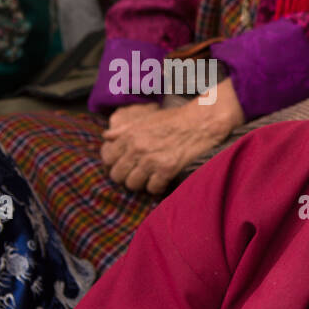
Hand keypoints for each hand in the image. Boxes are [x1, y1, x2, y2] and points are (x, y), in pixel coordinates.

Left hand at [100, 79, 243, 194]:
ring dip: (140, 183)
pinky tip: (162, 180)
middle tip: (136, 174)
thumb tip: (106, 136)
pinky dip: (157, 187)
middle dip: (126, 176)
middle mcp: (137, 148)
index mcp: (129, 135)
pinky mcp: (167, 170)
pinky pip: (153, 188)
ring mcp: (151, 160)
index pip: (108, 158)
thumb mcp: (145, 120)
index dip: (114, 163)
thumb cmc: (175, 119)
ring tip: (149, 178)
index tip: (124, 164)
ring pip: (132, 184)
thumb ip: (123, 129)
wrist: (202, 122)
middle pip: (117, 175)